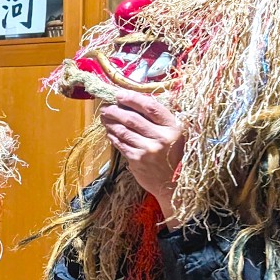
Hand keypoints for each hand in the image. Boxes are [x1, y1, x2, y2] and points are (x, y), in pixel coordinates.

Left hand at [98, 90, 184, 226]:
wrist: (174, 184)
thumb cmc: (174, 154)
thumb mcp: (175, 134)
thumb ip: (159, 120)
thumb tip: (134, 101)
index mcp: (173, 127)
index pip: (150, 107)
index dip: (133, 98)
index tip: (119, 94)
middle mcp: (161, 137)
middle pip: (132, 118)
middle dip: (115, 110)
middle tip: (106, 106)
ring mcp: (148, 150)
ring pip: (123, 131)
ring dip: (111, 122)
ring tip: (105, 117)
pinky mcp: (137, 160)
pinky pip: (121, 144)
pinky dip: (113, 136)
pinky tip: (109, 132)